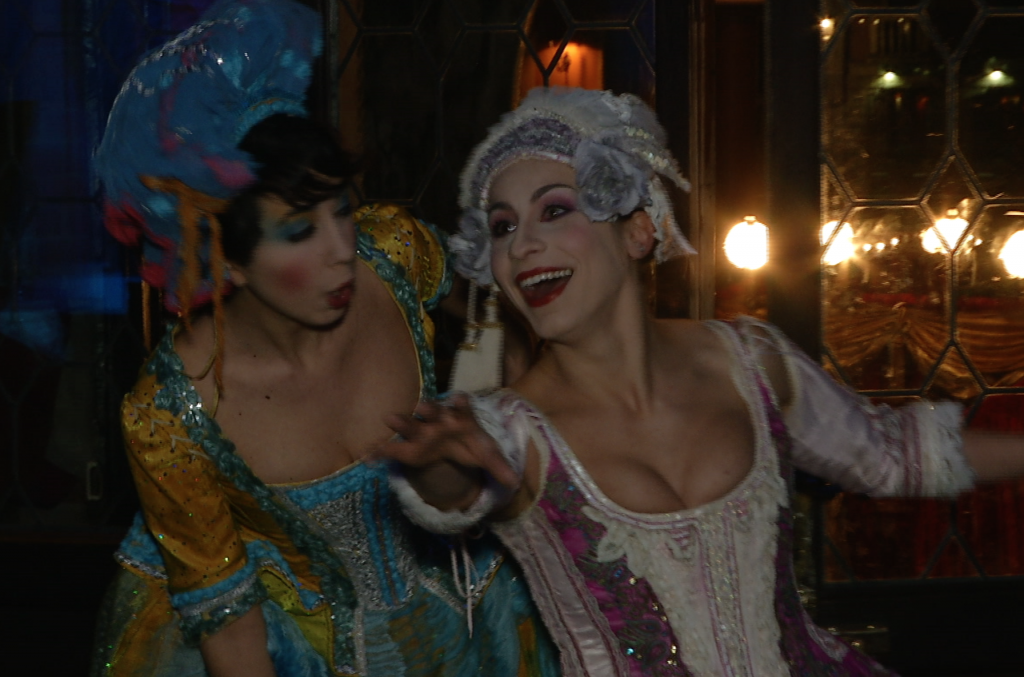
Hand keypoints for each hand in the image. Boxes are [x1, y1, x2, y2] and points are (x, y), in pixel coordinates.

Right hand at [380, 394, 519, 489]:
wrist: (458, 445)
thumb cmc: (473, 445)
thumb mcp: (488, 455)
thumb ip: (499, 466)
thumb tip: (515, 483)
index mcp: (461, 418)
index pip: (462, 406)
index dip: (461, 402)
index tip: (460, 398)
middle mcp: (439, 420)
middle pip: (432, 411)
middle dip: (426, 408)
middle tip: (418, 406)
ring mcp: (422, 431)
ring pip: (412, 424)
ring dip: (402, 422)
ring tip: (390, 419)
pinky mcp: (410, 447)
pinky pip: (392, 448)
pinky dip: (379, 452)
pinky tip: (366, 457)